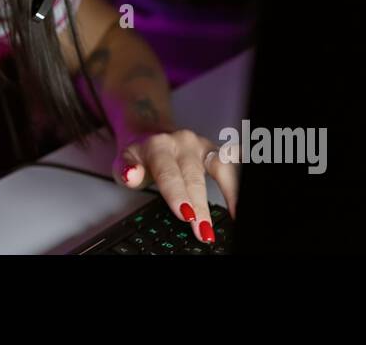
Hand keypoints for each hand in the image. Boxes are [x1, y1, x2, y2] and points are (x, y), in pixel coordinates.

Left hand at [113, 129, 238, 243]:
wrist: (151, 134)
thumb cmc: (141, 154)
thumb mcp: (123, 160)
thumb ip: (125, 169)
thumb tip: (131, 175)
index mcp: (159, 146)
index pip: (168, 172)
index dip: (177, 194)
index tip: (185, 214)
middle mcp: (183, 143)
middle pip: (195, 176)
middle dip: (201, 206)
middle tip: (204, 231)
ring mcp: (202, 145)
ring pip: (222, 165)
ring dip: (231, 192)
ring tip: (235, 216)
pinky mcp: (216, 151)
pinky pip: (233, 164)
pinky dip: (239, 181)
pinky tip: (242, 199)